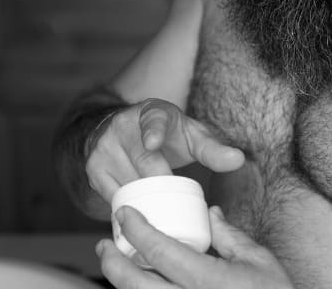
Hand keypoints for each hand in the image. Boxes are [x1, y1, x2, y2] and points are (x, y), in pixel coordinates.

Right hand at [87, 99, 244, 203]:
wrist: (121, 130)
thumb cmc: (166, 134)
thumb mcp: (190, 135)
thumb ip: (213, 149)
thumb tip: (238, 160)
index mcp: (151, 112)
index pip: (153, 120)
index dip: (154, 131)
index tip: (153, 142)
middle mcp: (122, 126)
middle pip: (144, 163)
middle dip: (162, 186)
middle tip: (179, 206)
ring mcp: (103, 147)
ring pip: (129, 184)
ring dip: (146, 201)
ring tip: (164, 214)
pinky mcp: (93, 168)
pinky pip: (113, 197)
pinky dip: (129, 209)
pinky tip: (141, 219)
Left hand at [97, 205, 293, 288]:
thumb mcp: (259, 262)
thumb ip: (230, 236)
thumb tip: (209, 213)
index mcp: (209, 281)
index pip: (160, 250)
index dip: (136, 229)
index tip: (125, 215)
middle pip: (135, 285)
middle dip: (112, 263)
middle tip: (105, 245)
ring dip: (120, 285)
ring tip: (116, 267)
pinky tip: (137, 288)